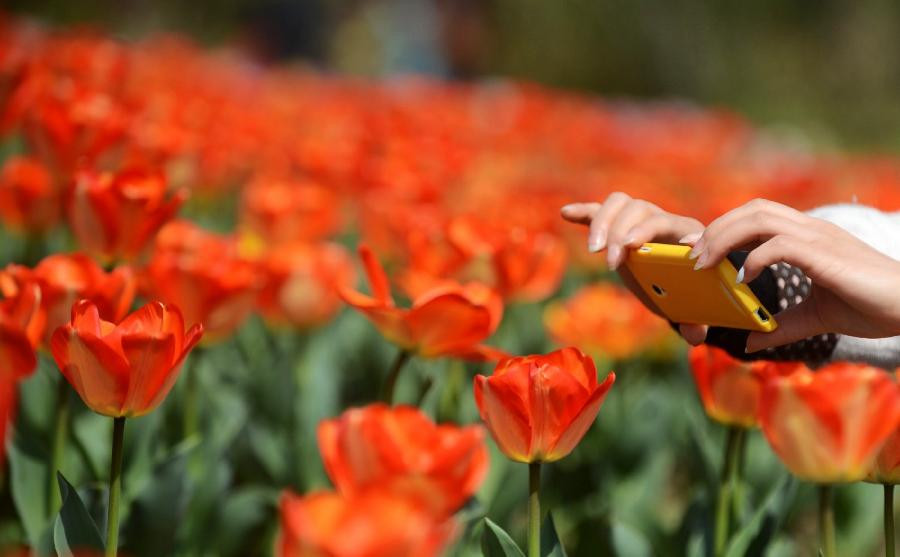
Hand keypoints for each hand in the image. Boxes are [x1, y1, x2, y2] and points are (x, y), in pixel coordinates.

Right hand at [561, 192, 707, 343]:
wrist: (683, 275)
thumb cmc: (689, 288)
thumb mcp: (693, 304)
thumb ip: (696, 321)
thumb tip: (694, 335)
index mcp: (683, 232)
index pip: (662, 221)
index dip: (646, 231)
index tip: (630, 247)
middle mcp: (659, 218)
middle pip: (637, 209)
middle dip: (619, 233)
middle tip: (610, 262)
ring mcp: (637, 219)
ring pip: (618, 204)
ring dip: (602, 223)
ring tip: (594, 250)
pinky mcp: (617, 225)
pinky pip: (598, 211)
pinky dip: (584, 212)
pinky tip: (566, 213)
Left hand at [690, 199, 899, 351]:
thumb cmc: (871, 307)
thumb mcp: (817, 316)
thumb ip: (783, 325)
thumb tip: (751, 340)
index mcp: (807, 237)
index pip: (757, 217)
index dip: (723, 227)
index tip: (696, 247)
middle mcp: (810, 230)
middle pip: (752, 209)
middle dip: (716, 228)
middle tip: (690, 255)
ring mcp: (819, 238)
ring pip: (760, 218)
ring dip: (725, 238)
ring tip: (705, 263)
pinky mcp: (826, 255)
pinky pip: (781, 245)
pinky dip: (756, 257)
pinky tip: (744, 277)